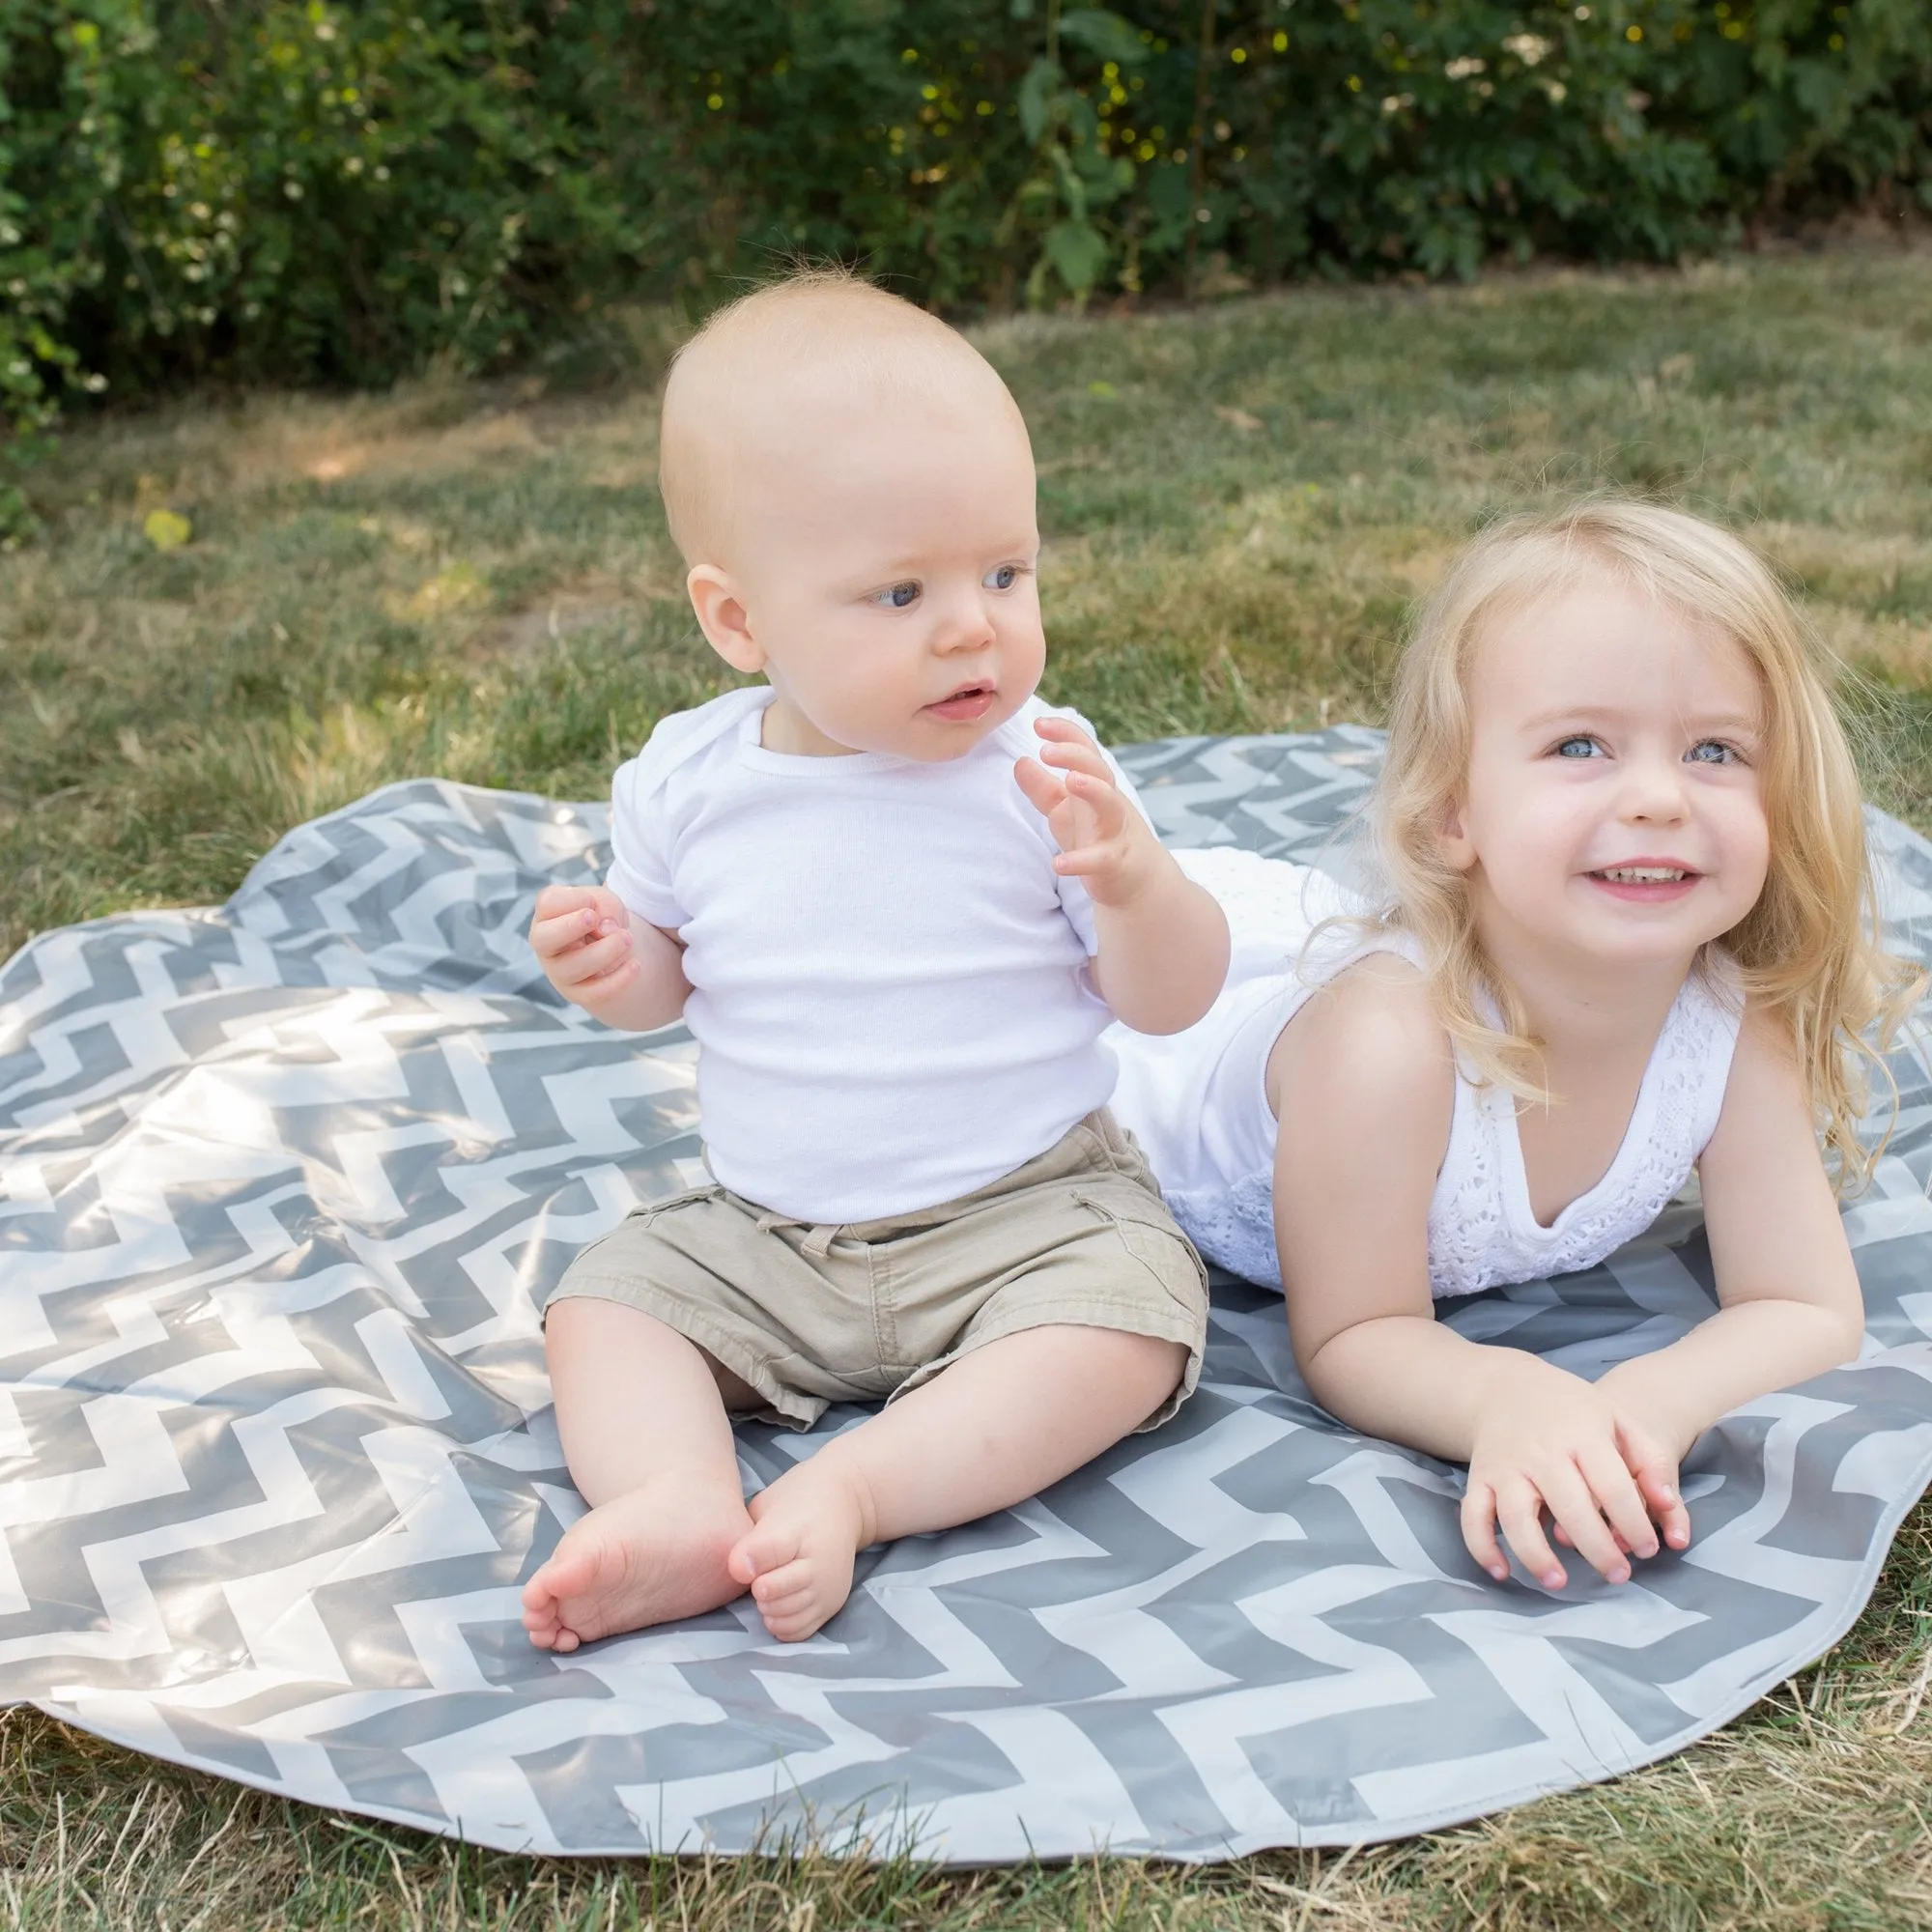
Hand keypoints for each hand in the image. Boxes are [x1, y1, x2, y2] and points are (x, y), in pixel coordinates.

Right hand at [528, 884, 639, 1009]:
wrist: (615, 949)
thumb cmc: (602, 918)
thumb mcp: (606, 902)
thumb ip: (605, 905)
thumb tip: (606, 929)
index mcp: (547, 916)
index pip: (547, 903)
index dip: (573, 899)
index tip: (593, 902)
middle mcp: (546, 945)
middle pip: (542, 938)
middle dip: (569, 926)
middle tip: (594, 918)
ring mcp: (559, 972)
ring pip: (574, 967)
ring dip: (605, 951)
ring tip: (627, 938)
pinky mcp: (579, 994)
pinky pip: (593, 993)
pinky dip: (617, 980)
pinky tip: (635, 965)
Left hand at [1013, 716, 1157, 908]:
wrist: (1137, 876)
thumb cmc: (1097, 834)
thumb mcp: (1065, 809)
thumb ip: (1043, 787)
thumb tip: (1019, 761)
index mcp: (1095, 784)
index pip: (1084, 750)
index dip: (1064, 734)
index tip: (1038, 724)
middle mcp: (1108, 800)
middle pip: (1098, 769)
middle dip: (1075, 755)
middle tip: (1046, 750)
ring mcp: (1114, 829)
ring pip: (1109, 803)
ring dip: (1092, 789)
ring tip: (1071, 781)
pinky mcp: (1113, 861)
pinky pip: (1099, 859)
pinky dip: (1080, 861)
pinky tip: (1058, 863)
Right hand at [1462, 1363, 1682, 1589]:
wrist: (1506, 1387)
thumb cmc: (1571, 1410)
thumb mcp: (1617, 1419)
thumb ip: (1649, 1460)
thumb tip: (1667, 1505)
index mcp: (1581, 1436)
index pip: (1612, 1487)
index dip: (1634, 1524)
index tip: (1648, 1549)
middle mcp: (1540, 1453)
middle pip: (1569, 1508)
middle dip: (1597, 1549)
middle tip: (1619, 1575)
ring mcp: (1505, 1467)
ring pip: (1515, 1517)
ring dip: (1536, 1554)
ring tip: (1559, 1582)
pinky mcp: (1478, 1480)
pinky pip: (1473, 1517)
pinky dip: (1482, 1546)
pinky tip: (1501, 1571)